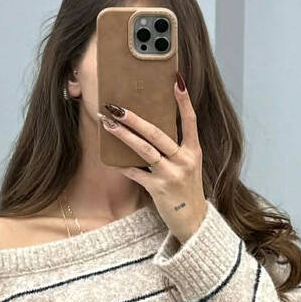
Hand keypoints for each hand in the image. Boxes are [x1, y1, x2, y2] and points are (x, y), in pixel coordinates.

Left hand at [98, 76, 207, 242]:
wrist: (193, 221)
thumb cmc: (186, 190)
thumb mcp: (188, 166)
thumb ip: (175, 148)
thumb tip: (151, 128)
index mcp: (193, 151)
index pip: (190, 120)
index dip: (184, 100)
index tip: (176, 79)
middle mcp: (184, 160)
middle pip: (158, 133)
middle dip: (135, 118)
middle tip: (116, 106)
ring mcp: (171, 175)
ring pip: (145, 150)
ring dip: (124, 136)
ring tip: (107, 123)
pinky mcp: (158, 189)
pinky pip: (136, 173)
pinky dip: (122, 165)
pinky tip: (108, 157)